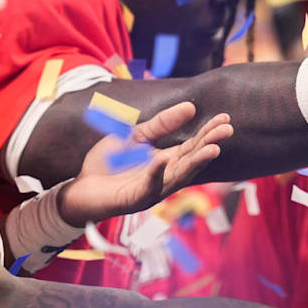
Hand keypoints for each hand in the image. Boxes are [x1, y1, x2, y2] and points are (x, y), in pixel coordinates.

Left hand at [57, 102, 231, 226]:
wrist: (80, 186)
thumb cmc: (107, 163)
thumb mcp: (134, 136)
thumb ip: (160, 124)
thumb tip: (190, 107)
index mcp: (166, 160)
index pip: (193, 146)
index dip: (208, 132)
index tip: (225, 118)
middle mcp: (164, 177)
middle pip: (191, 160)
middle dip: (209, 145)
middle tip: (227, 131)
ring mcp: (151, 189)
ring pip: (177, 177)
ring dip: (194, 163)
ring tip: (212, 149)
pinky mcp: (134, 200)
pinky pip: (148, 187)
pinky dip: (155, 174)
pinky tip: (162, 161)